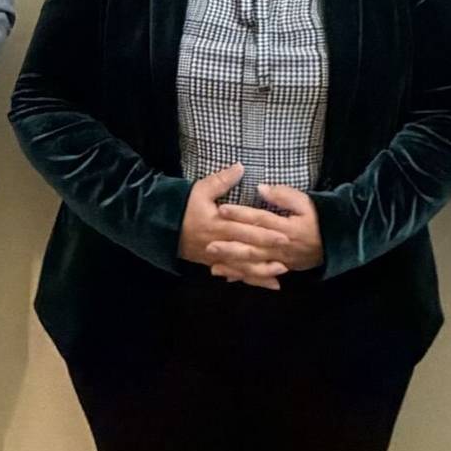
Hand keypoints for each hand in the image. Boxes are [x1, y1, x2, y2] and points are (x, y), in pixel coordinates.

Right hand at [177, 164, 279, 288]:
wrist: (162, 228)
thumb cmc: (183, 206)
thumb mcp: (200, 189)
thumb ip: (221, 180)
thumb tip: (241, 167)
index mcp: (218, 224)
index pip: (245, 229)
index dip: (264, 233)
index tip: (283, 234)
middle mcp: (220, 243)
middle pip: (247, 249)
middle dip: (268, 251)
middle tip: (288, 252)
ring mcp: (217, 257)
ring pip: (242, 267)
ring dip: (262, 270)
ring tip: (281, 272)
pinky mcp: (215, 264)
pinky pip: (235, 273)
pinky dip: (251, 279)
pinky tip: (268, 284)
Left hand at [207, 184, 325, 288]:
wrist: (335, 242)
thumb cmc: (318, 218)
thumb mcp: (305, 202)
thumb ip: (283, 195)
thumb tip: (261, 188)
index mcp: (286, 227)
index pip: (259, 219)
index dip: (241, 214)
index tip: (222, 209)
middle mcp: (280, 245)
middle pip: (252, 246)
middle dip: (230, 246)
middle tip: (209, 244)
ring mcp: (279, 260)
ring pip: (253, 263)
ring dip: (233, 265)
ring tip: (213, 265)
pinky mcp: (279, 268)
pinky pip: (259, 274)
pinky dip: (243, 276)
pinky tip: (227, 277)